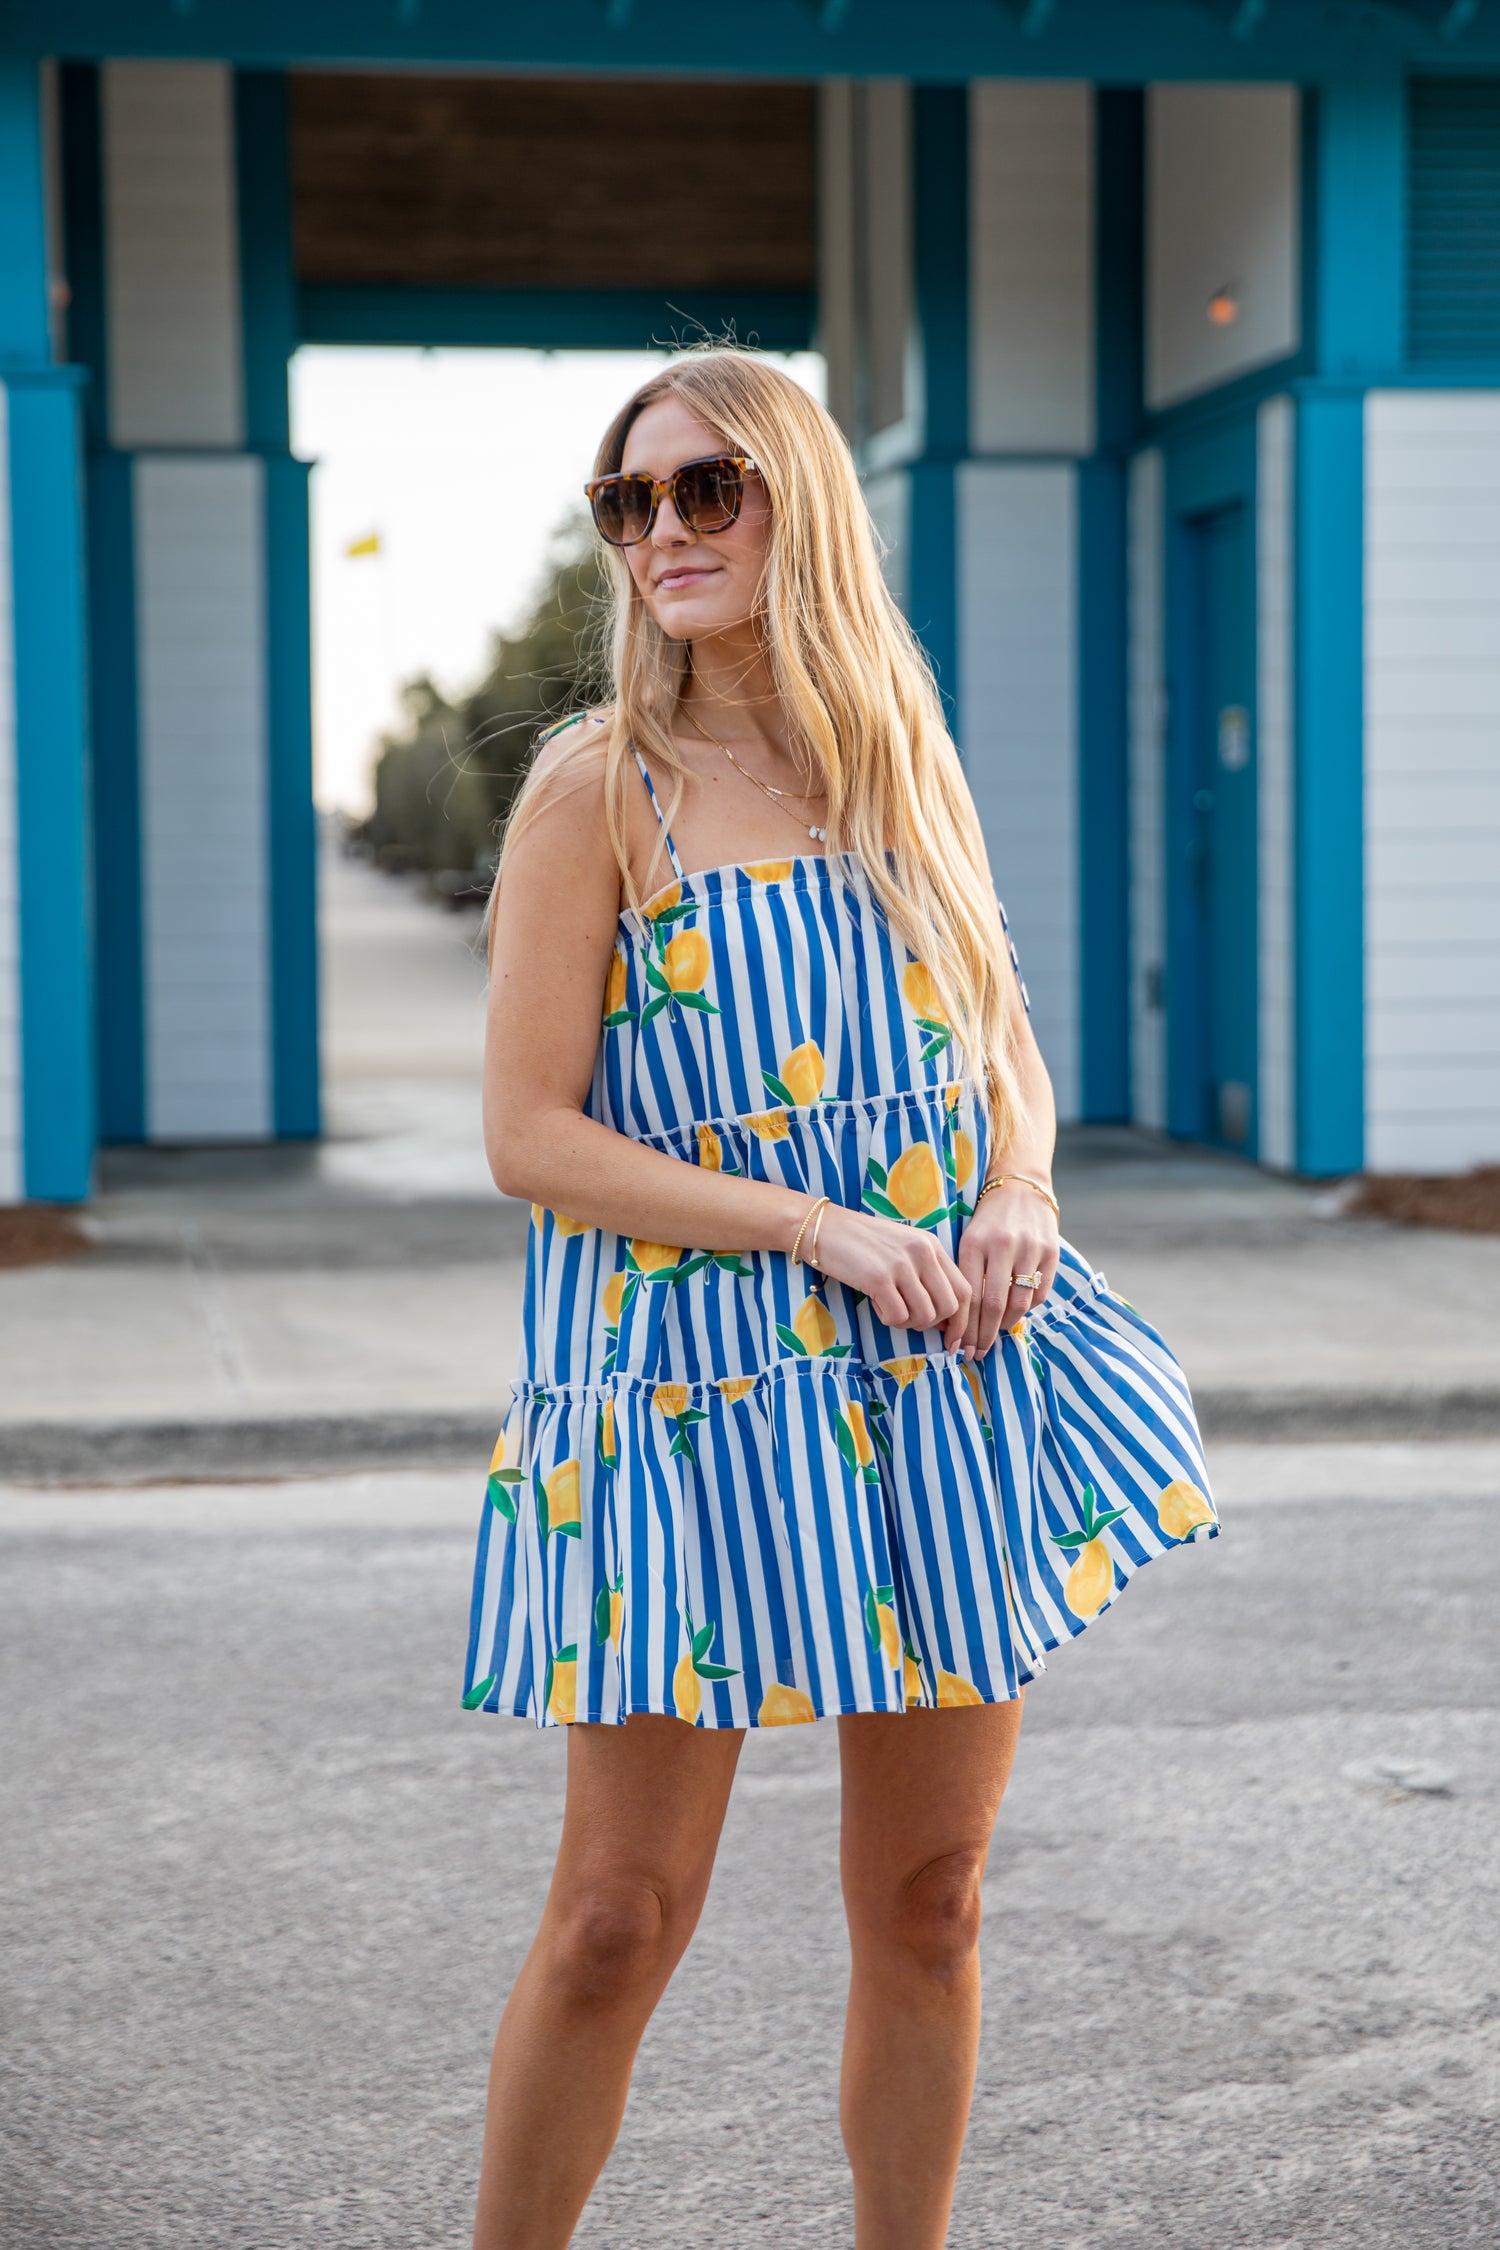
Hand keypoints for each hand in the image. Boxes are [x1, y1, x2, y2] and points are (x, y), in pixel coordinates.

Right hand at [808, 1203, 970, 1350]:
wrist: (824, 1228)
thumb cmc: (862, 1244)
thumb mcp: (904, 1250)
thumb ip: (927, 1276)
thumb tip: (947, 1320)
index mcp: (932, 1246)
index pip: (964, 1290)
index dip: (960, 1320)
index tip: (949, 1337)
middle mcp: (922, 1252)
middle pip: (949, 1307)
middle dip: (931, 1324)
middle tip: (909, 1320)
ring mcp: (901, 1264)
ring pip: (925, 1315)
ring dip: (907, 1323)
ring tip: (889, 1309)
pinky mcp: (879, 1277)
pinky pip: (898, 1316)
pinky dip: (887, 1319)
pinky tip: (875, 1303)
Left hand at [956, 1182, 1059, 1358]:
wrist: (1021, 1189)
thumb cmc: (987, 1222)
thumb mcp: (968, 1240)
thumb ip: (965, 1275)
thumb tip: (956, 1322)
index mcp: (974, 1244)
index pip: (968, 1297)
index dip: (963, 1328)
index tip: (957, 1347)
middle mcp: (1003, 1246)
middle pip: (992, 1305)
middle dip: (983, 1335)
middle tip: (975, 1353)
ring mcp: (1029, 1249)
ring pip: (1018, 1303)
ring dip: (1005, 1326)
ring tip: (994, 1335)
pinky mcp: (1051, 1253)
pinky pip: (1040, 1294)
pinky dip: (1026, 1310)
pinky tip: (1014, 1314)